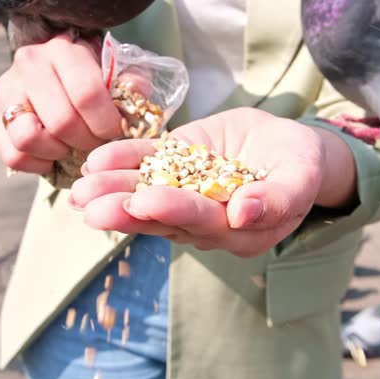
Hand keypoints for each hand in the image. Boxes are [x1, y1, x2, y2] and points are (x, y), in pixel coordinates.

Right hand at [0, 34, 122, 174]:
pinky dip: (37, 164)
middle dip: (86, 142)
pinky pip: (12, 155)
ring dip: (57, 151)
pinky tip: (52, 155)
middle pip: (61, 121)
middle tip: (95, 143)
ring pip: (28, 137)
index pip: (86, 93)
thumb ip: (131, 83)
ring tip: (70, 147)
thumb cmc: (92, 79)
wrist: (55, 75)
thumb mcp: (116, 75)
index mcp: (64, 49)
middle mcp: (29, 63)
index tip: (115, 132)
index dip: (106, 123)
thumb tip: (134, 91)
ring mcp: (5, 89)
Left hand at [69, 108, 356, 256]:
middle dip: (124, 210)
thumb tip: (244, 215)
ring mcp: (185, 193)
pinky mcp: (175, 166)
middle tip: (88, 206)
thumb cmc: (301, 166)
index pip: (201, 221)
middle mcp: (203, 219)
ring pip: (144, 193)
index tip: (143, 202)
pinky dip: (121, 161)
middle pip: (161, 216)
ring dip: (111, 190)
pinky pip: (146, 165)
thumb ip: (278, 199)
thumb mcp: (301, 178)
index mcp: (235, 231)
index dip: (173, 211)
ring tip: (77, 188)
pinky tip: (95, 160)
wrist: (287, 147)